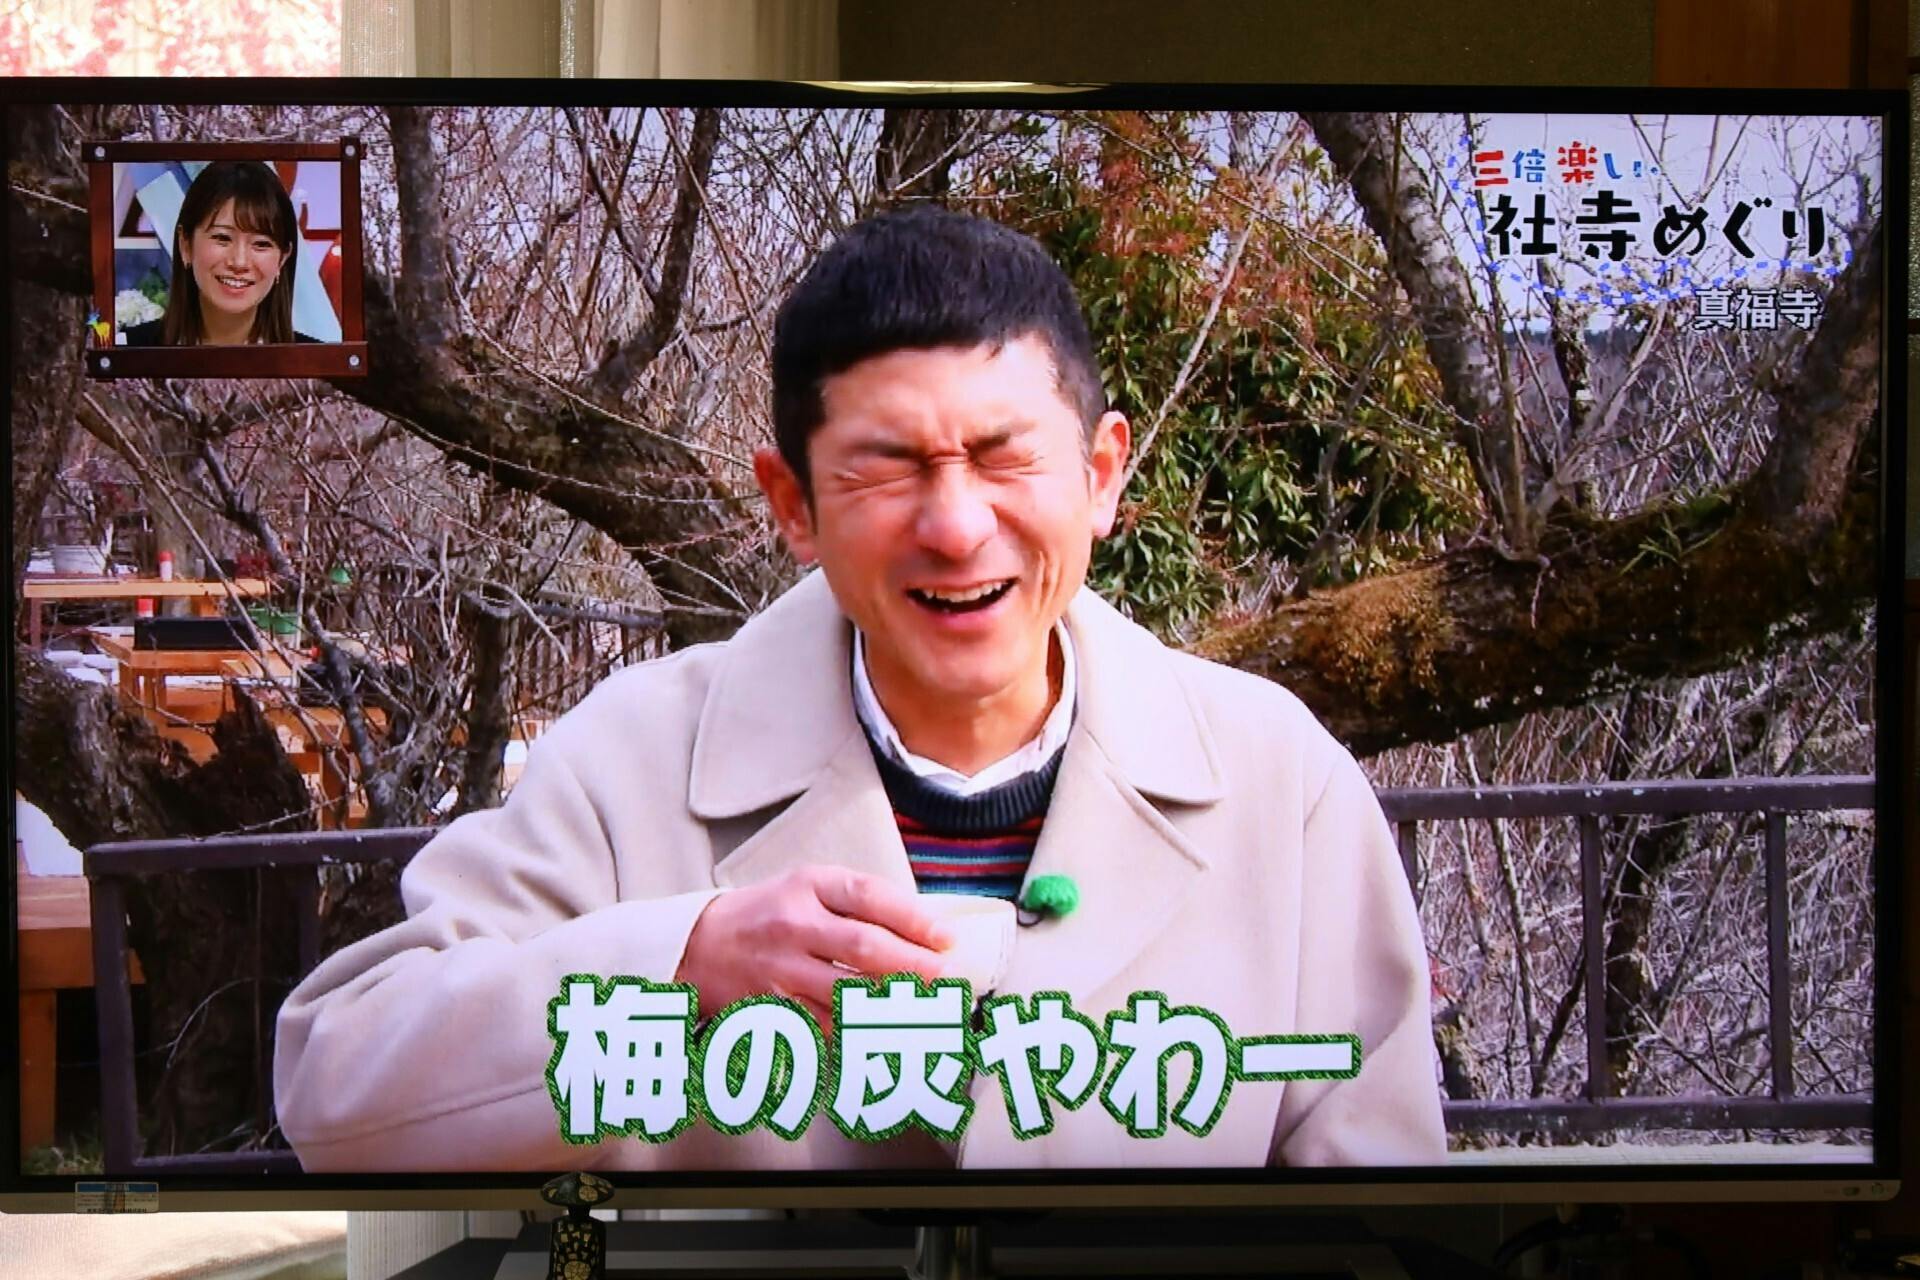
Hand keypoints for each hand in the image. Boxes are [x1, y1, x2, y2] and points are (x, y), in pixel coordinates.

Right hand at [675, 866, 953, 1029]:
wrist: (698, 945)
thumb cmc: (768, 913)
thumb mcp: (807, 886)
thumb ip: (858, 901)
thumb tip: (924, 927)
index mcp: (807, 886)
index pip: (869, 896)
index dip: (914, 918)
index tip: (947, 937)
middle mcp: (793, 925)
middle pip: (864, 947)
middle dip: (914, 965)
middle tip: (945, 978)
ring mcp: (781, 970)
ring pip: (847, 993)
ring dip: (892, 1004)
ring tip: (926, 1009)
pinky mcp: (772, 1008)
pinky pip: (825, 1026)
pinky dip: (857, 1033)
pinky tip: (885, 1035)